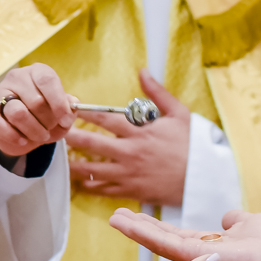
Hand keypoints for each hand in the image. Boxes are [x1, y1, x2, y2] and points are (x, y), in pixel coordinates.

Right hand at [0, 63, 75, 157]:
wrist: (22, 134)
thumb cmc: (44, 118)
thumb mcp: (60, 114)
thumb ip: (68, 108)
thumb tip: (72, 104)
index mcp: (37, 72)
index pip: (48, 80)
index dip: (59, 103)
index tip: (66, 121)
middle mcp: (17, 77)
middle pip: (36, 101)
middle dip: (48, 122)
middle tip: (50, 130)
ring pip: (18, 113)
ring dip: (33, 131)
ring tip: (39, 136)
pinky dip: (13, 136)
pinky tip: (22, 140)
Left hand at [67, 70, 189, 205]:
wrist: (203, 178)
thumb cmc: (193, 145)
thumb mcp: (179, 113)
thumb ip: (158, 93)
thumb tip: (143, 71)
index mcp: (140, 132)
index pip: (106, 119)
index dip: (86, 112)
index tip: (71, 107)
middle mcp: (130, 152)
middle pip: (92, 143)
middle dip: (72, 137)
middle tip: (56, 132)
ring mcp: (129, 173)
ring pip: (94, 169)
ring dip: (76, 164)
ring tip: (64, 160)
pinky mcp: (132, 190)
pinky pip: (105, 189)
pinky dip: (92, 186)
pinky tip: (82, 182)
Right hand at [108, 209, 260, 260]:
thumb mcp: (250, 222)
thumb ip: (236, 220)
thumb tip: (228, 219)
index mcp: (207, 247)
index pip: (176, 236)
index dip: (158, 226)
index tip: (141, 217)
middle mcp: (195, 254)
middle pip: (161, 238)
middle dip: (140, 226)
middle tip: (119, 216)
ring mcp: (189, 257)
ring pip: (156, 240)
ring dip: (134, 228)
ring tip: (114, 217)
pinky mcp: (187, 255)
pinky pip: (159, 241)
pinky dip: (140, 231)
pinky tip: (124, 222)